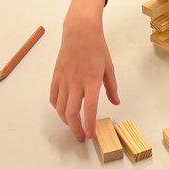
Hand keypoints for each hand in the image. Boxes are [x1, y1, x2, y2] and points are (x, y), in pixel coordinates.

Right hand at [49, 0, 120, 141]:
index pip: (89, 108)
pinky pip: (53, 97)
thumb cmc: (97, 48)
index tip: (89, 135)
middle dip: (75, 129)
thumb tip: (116, 103)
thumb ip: (111, 87)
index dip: (88, 124)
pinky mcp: (55, 76)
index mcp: (91, 80)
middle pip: (71, 112)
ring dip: (66, 121)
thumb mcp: (109, 67)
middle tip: (81, 137)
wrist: (79, 32)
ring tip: (73, 126)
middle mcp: (75, 82)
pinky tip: (63, 111)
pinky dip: (57, 108)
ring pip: (59, 108)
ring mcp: (63, 80)